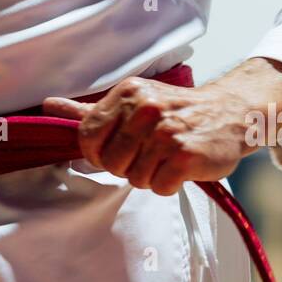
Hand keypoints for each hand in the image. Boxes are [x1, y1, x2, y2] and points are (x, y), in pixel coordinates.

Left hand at [42, 57, 281, 195]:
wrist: (233, 112)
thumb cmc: (177, 112)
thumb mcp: (134, 103)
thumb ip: (90, 111)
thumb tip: (48, 106)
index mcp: (129, 94)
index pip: (87, 139)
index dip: (100, 153)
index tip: (120, 149)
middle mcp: (146, 109)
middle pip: (110, 163)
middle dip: (129, 166)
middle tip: (153, 151)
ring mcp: (166, 132)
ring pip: (134, 179)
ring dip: (151, 176)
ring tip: (169, 157)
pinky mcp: (185, 155)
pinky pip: (159, 187)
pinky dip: (170, 184)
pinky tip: (183, 167)